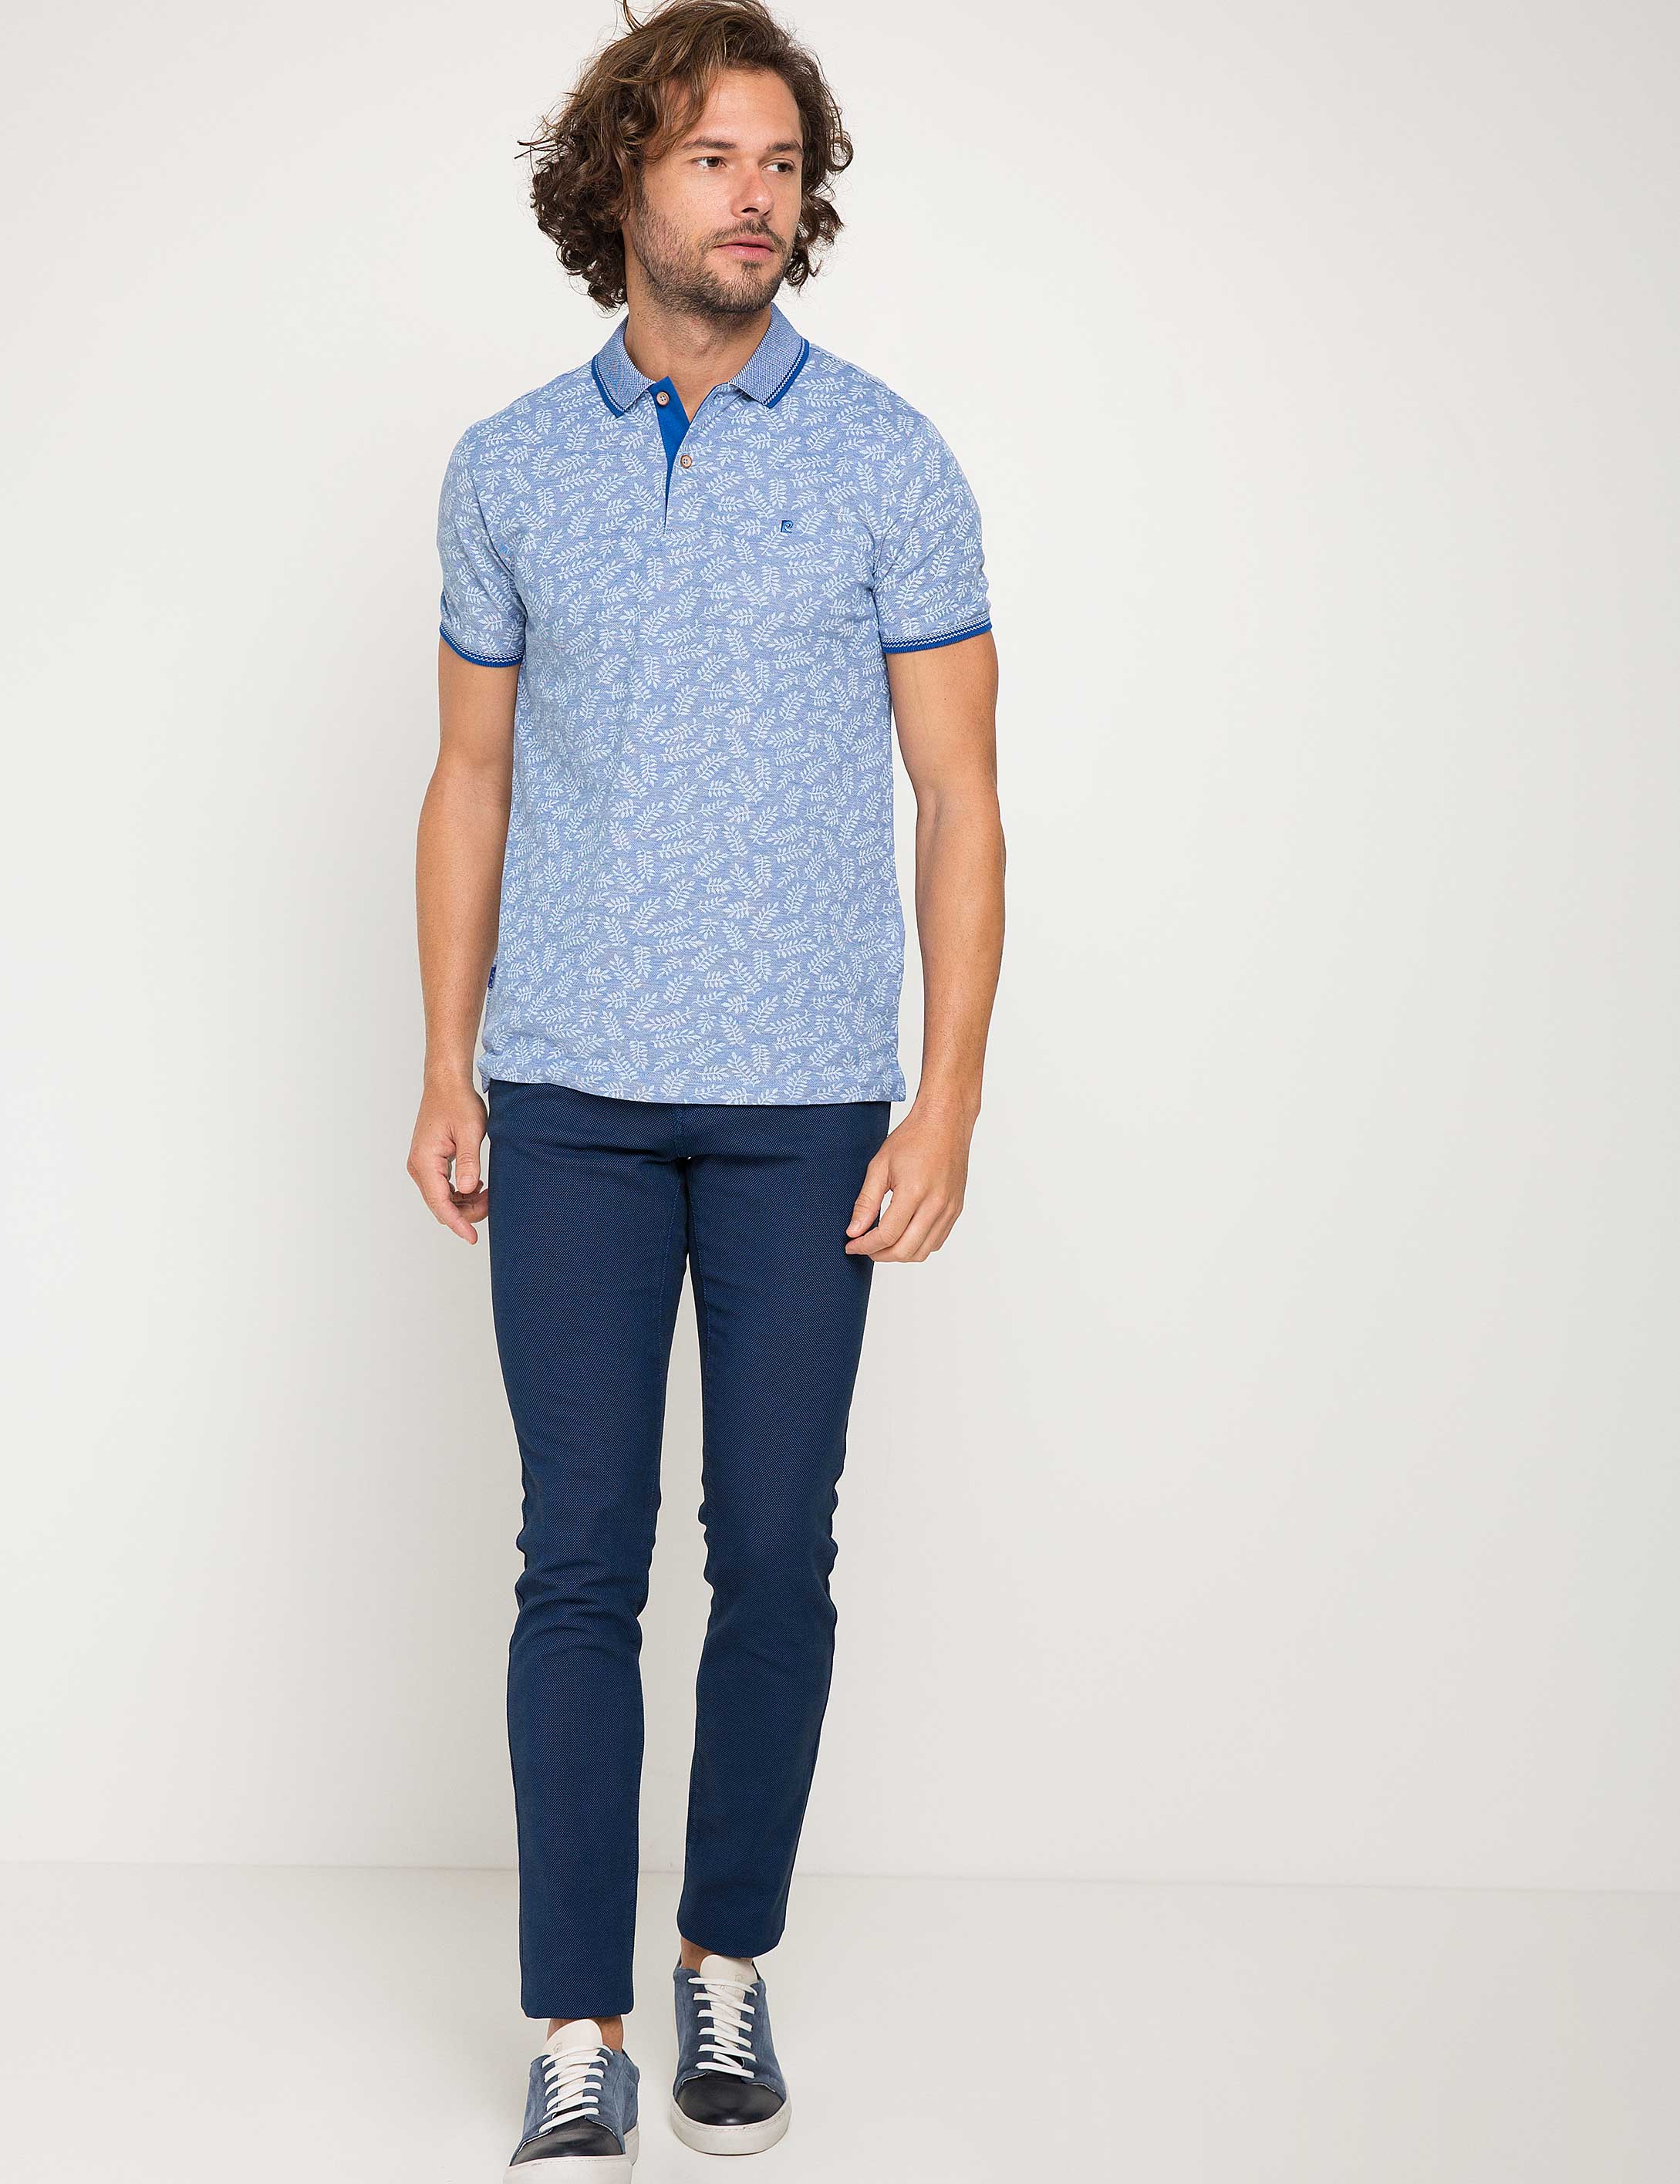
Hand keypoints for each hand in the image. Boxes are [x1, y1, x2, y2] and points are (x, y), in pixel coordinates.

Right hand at [408, 1079, 488, 1242]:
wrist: (446, 1084)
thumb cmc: (458, 1103)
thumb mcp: (470, 1132)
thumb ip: (468, 1162)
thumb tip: (467, 1191)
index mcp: (425, 1161)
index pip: (440, 1203)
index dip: (458, 1223)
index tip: (472, 1237)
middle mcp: (419, 1166)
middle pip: (440, 1204)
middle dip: (466, 1212)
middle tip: (492, 1204)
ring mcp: (422, 1164)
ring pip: (442, 1197)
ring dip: (464, 1202)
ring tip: (488, 1193)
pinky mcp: (429, 1161)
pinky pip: (443, 1187)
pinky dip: (461, 1192)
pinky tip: (478, 1186)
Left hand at [844, 1101, 975, 1262]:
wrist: (945, 1123)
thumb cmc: (913, 1138)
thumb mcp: (880, 1166)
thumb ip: (866, 1201)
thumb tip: (854, 1231)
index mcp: (915, 1192)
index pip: (888, 1235)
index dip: (865, 1245)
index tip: (852, 1245)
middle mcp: (936, 1204)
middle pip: (905, 1250)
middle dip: (880, 1255)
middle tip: (864, 1247)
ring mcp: (949, 1209)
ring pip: (923, 1251)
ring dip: (899, 1254)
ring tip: (882, 1243)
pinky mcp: (956, 1209)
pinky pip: (937, 1241)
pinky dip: (918, 1246)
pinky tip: (903, 1235)